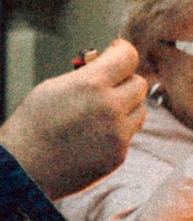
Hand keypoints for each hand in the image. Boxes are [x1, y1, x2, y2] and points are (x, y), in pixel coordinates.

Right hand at [2, 41, 145, 198]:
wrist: (24, 168)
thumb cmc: (32, 125)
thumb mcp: (53, 87)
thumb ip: (85, 74)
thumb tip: (104, 62)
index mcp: (91, 84)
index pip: (128, 57)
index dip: (122, 51)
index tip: (116, 52)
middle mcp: (110, 107)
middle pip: (139, 84)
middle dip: (124, 81)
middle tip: (107, 84)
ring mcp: (117, 134)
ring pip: (140, 110)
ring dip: (126, 107)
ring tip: (99, 112)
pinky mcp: (119, 155)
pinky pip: (128, 134)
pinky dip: (117, 131)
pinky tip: (93, 135)